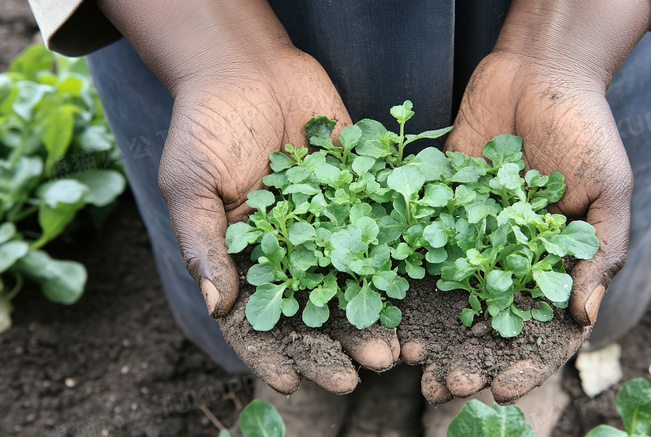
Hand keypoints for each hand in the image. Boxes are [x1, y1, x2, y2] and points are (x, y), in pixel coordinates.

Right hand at [97, 0, 399, 394]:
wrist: (247, 67)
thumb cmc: (204, 126)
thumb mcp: (190, 185)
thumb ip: (204, 242)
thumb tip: (218, 304)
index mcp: (247, 258)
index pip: (260, 319)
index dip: (274, 354)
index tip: (292, 384)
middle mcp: (293, 248)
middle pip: (317, 308)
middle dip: (339, 343)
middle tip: (365, 370)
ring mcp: (330, 223)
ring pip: (355, 279)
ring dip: (374, 314)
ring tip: (396, 347)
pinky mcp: (360, 192)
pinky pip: (383, 228)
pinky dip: (401, 258)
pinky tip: (419, 288)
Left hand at [400, 0, 650, 403]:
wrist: (538, 74)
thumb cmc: (585, 133)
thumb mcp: (608, 194)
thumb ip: (597, 256)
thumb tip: (581, 318)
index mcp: (553, 267)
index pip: (540, 331)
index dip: (522, 365)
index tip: (499, 390)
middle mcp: (510, 260)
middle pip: (487, 323)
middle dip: (465, 357)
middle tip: (442, 386)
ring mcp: (473, 238)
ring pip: (448, 296)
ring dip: (430, 332)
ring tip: (407, 362)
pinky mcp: (441, 209)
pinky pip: (422, 249)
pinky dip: (405, 280)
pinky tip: (386, 306)